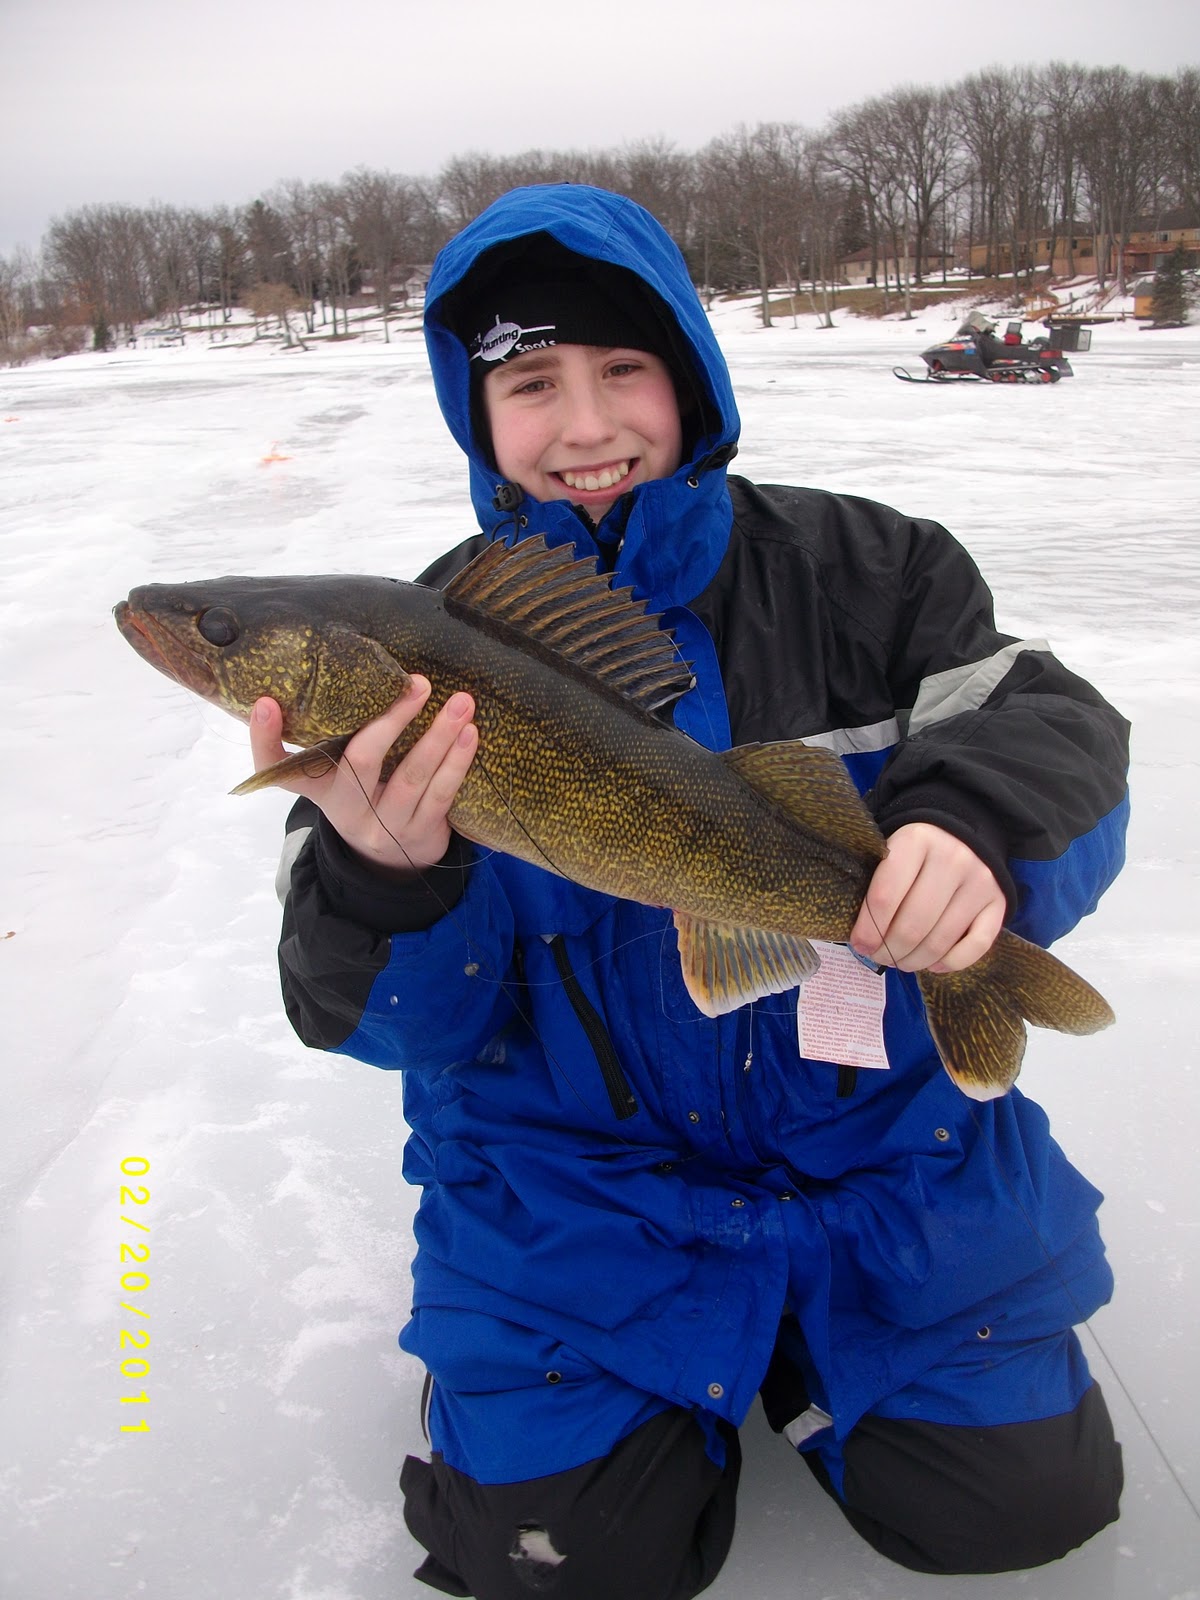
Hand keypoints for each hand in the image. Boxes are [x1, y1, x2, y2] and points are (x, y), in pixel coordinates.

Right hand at [248, 676, 477, 874]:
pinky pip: (440, 795)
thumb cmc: (366, 796)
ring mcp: (383, 825)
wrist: (391, 863)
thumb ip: (340, 736)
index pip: (278, 768)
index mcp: (317, 788)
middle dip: (391, 720)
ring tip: (461, 703)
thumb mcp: (341, 775)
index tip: (265, 702)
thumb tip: (363, 669)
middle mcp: (345, 808)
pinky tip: (470, 734)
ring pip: (411, 777)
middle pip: (360, 762)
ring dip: (439, 737)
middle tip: (418, 684)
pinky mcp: (419, 833)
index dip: (264, 739)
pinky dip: (457, 762)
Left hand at [849, 822, 1005, 972]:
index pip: (885, 897)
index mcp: (916, 840)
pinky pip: (977, 945)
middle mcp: (952, 858)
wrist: (962, 833)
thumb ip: (876, 886)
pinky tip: (933, 965)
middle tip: (879, 957)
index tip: (859, 945)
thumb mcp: (890, 851)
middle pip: (913, 925)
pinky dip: (952, 963)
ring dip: (915, 961)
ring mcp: (980, 881)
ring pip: (941, 940)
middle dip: (889, 950)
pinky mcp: (1000, 901)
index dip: (868, 930)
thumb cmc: (915, 850)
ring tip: (901, 962)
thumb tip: (862, 939)